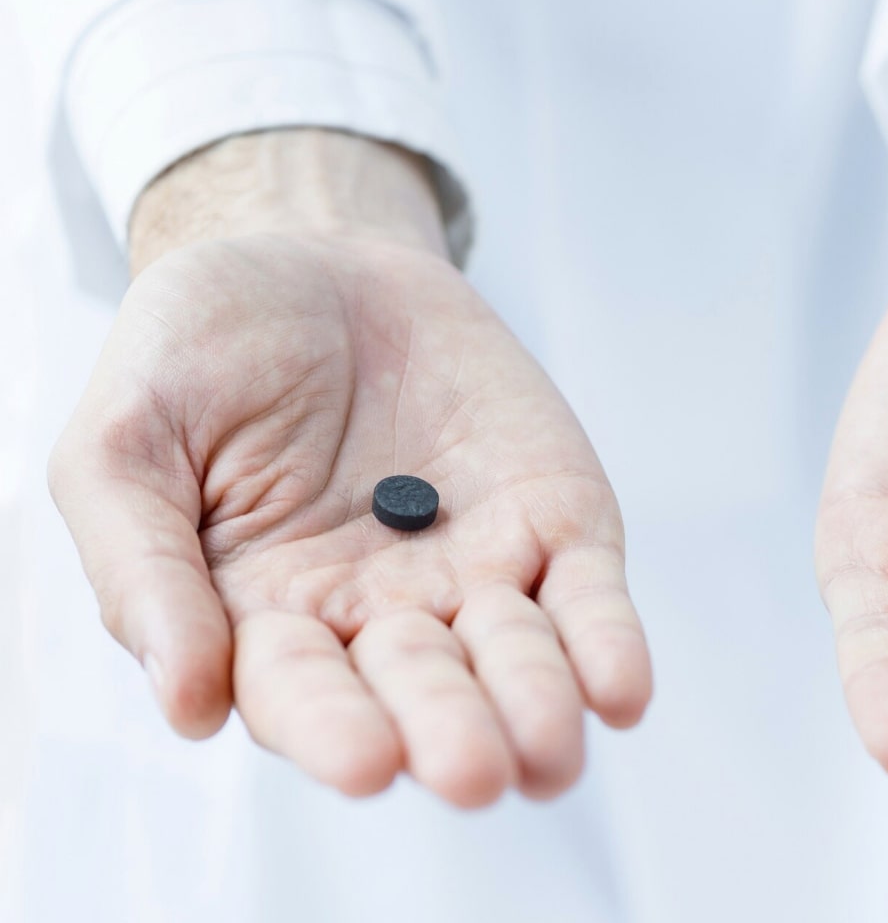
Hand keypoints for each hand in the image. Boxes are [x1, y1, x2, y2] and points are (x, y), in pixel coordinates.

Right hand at [50, 130, 651, 804]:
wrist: (314, 260)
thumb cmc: (203, 351)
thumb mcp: (126, 442)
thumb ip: (144, 567)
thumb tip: (187, 707)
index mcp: (267, 618)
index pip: (301, 696)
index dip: (332, 729)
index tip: (366, 761)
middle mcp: (381, 617)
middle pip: (423, 692)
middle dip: (450, 731)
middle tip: (473, 768)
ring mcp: (477, 573)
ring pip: (516, 660)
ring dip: (537, 705)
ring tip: (552, 747)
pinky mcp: (552, 522)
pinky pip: (588, 593)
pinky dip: (606, 642)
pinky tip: (621, 689)